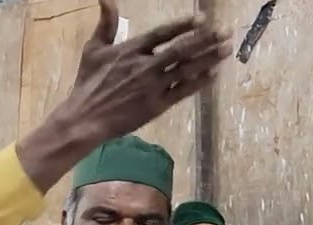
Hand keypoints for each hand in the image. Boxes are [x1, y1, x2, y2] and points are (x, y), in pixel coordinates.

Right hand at [68, 1, 231, 137]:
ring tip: (227, 49)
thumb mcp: (93, 48)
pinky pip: (182, 92)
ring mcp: (152, 86)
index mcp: (131, 49)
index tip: (203, 18)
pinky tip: (214, 74)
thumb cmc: (88, 83)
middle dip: (206, 40)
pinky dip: (199, 83)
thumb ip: (105, 22)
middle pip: (181, 50)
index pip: (163, 33)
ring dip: (209, 59)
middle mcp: (145, 65)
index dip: (183, 25)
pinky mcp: (156, 106)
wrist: (85, 118)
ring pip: (186, 69)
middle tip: (226, 32)